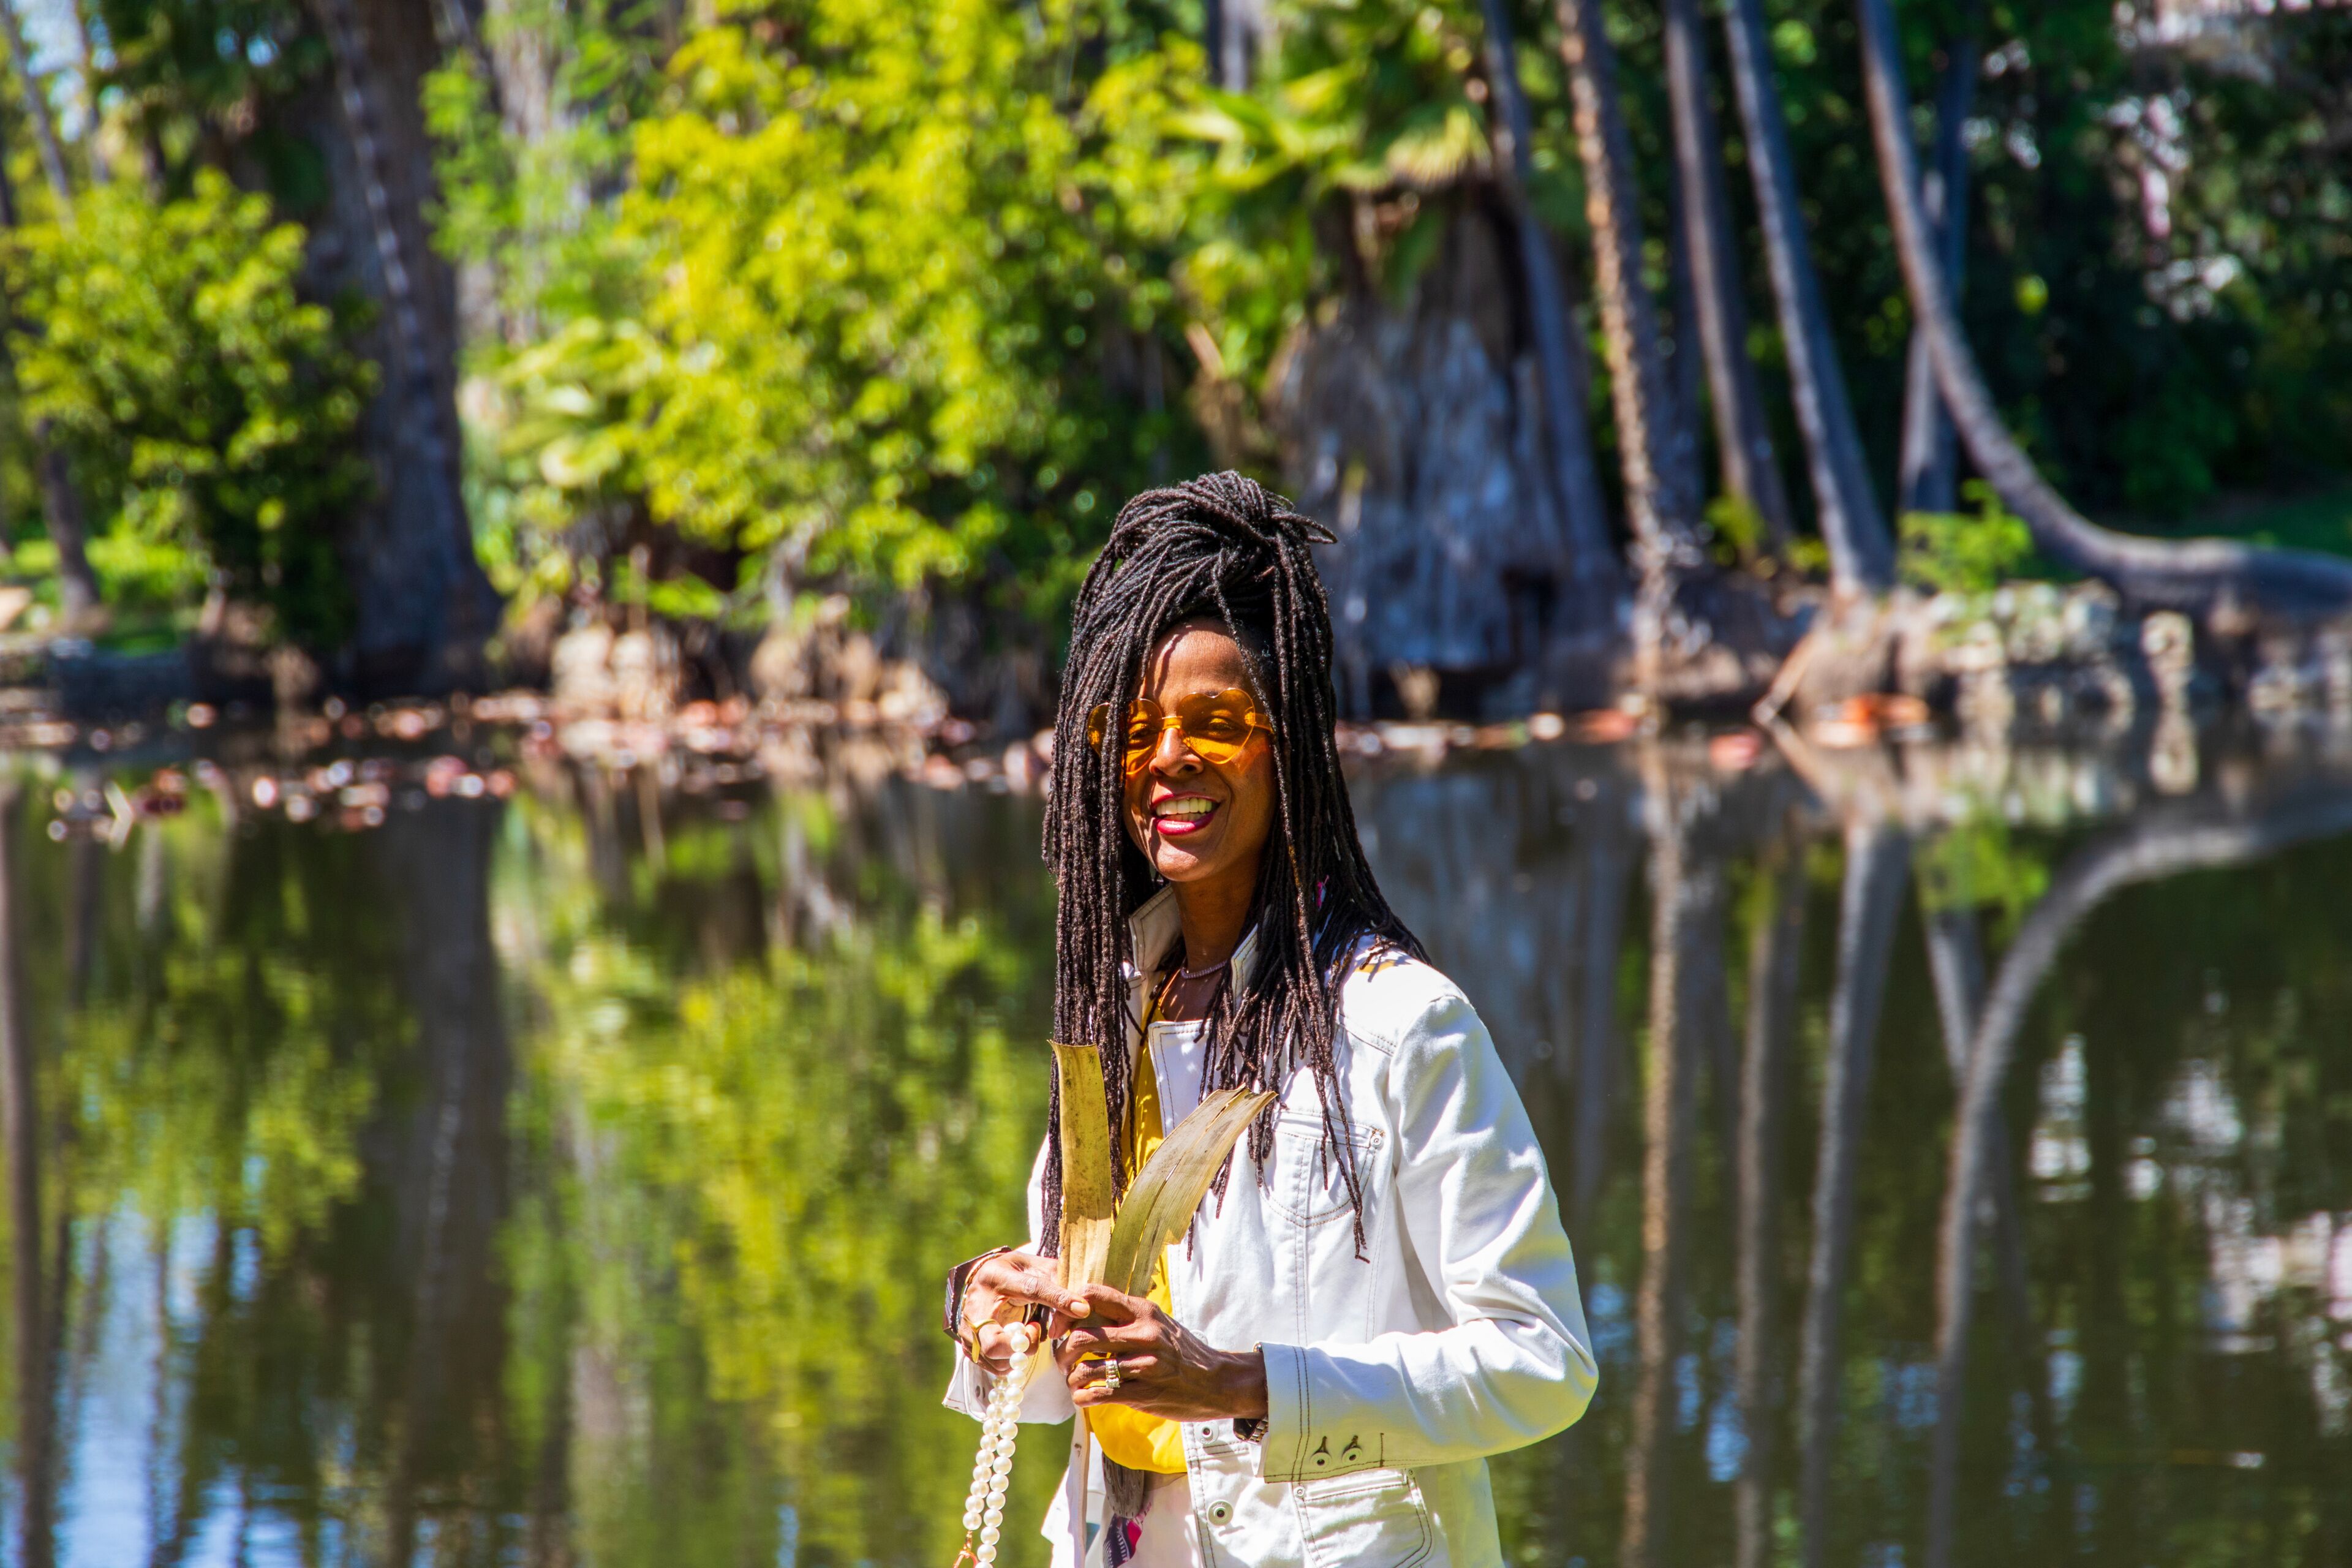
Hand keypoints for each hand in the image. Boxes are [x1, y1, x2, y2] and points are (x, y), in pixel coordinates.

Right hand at [962, 1249, 1088, 1376]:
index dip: (1058, 1299)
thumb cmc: (1015, 1275)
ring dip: (1020, 1353)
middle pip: (995, 1343)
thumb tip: (1083, 1307)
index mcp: (997, 1277)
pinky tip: (1017, 1342)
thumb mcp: (1035, 1268)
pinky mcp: (968, 1347)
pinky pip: (994, 1367)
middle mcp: (976, 1306)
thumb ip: (1057, 1282)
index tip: (1082, 1308)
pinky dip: (1012, 1360)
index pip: (1031, 1289)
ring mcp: (967, 1331)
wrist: (983, 1281)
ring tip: (1026, 1331)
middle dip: (1023, 1345)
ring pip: (996, 1361)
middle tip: (1035, 1329)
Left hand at [1056, 1284, 1268, 1422]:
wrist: (1217, 1381)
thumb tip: (1083, 1316)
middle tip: (1062, 1361)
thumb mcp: (1158, 1323)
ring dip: (1072, 1379)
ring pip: (1087, 1369)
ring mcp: (1145, 1365)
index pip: (1093, 1295)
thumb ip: (1126, 1318)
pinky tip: (1083, 1398)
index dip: (1066, 1310)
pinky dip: (1083, 1398)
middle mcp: (1143, 1334)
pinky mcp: (1145, 1393)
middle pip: (1082, 1336)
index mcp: (1143, 1311)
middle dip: (1062, 1352)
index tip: (1059, 1326)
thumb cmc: (1182, 1351)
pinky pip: (1100, 1395)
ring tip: (1073, 1381)